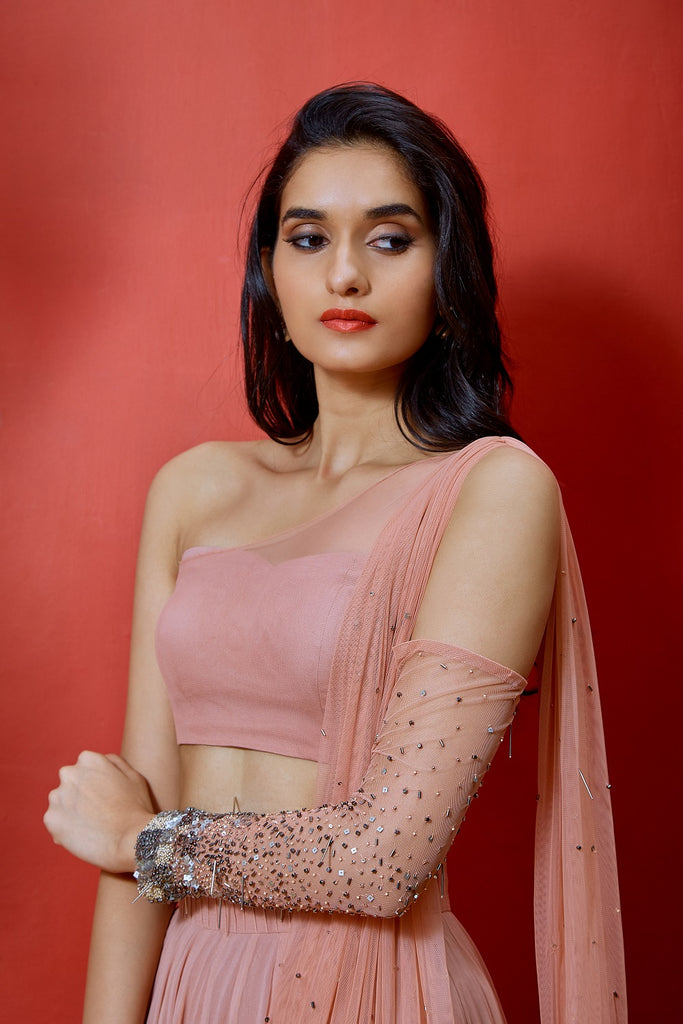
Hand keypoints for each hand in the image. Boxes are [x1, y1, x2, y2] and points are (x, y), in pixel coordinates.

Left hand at [44, 751, 154, 872]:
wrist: (130, 838)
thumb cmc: (136, 807)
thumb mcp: (133, 775)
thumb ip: (113, 762)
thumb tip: (101, 759)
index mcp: (88, 759)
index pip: (84, 768)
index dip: (95, 784)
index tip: (104, 796)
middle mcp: (69, 773)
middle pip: (70, 783)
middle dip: (79, 795)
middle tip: (97, 812)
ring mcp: (57, 796)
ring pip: (60, 802)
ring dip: (70, 811)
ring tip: (91, 825)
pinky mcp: (51, 819)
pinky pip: (55, 822)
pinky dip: (65, 829)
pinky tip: (84, 835)